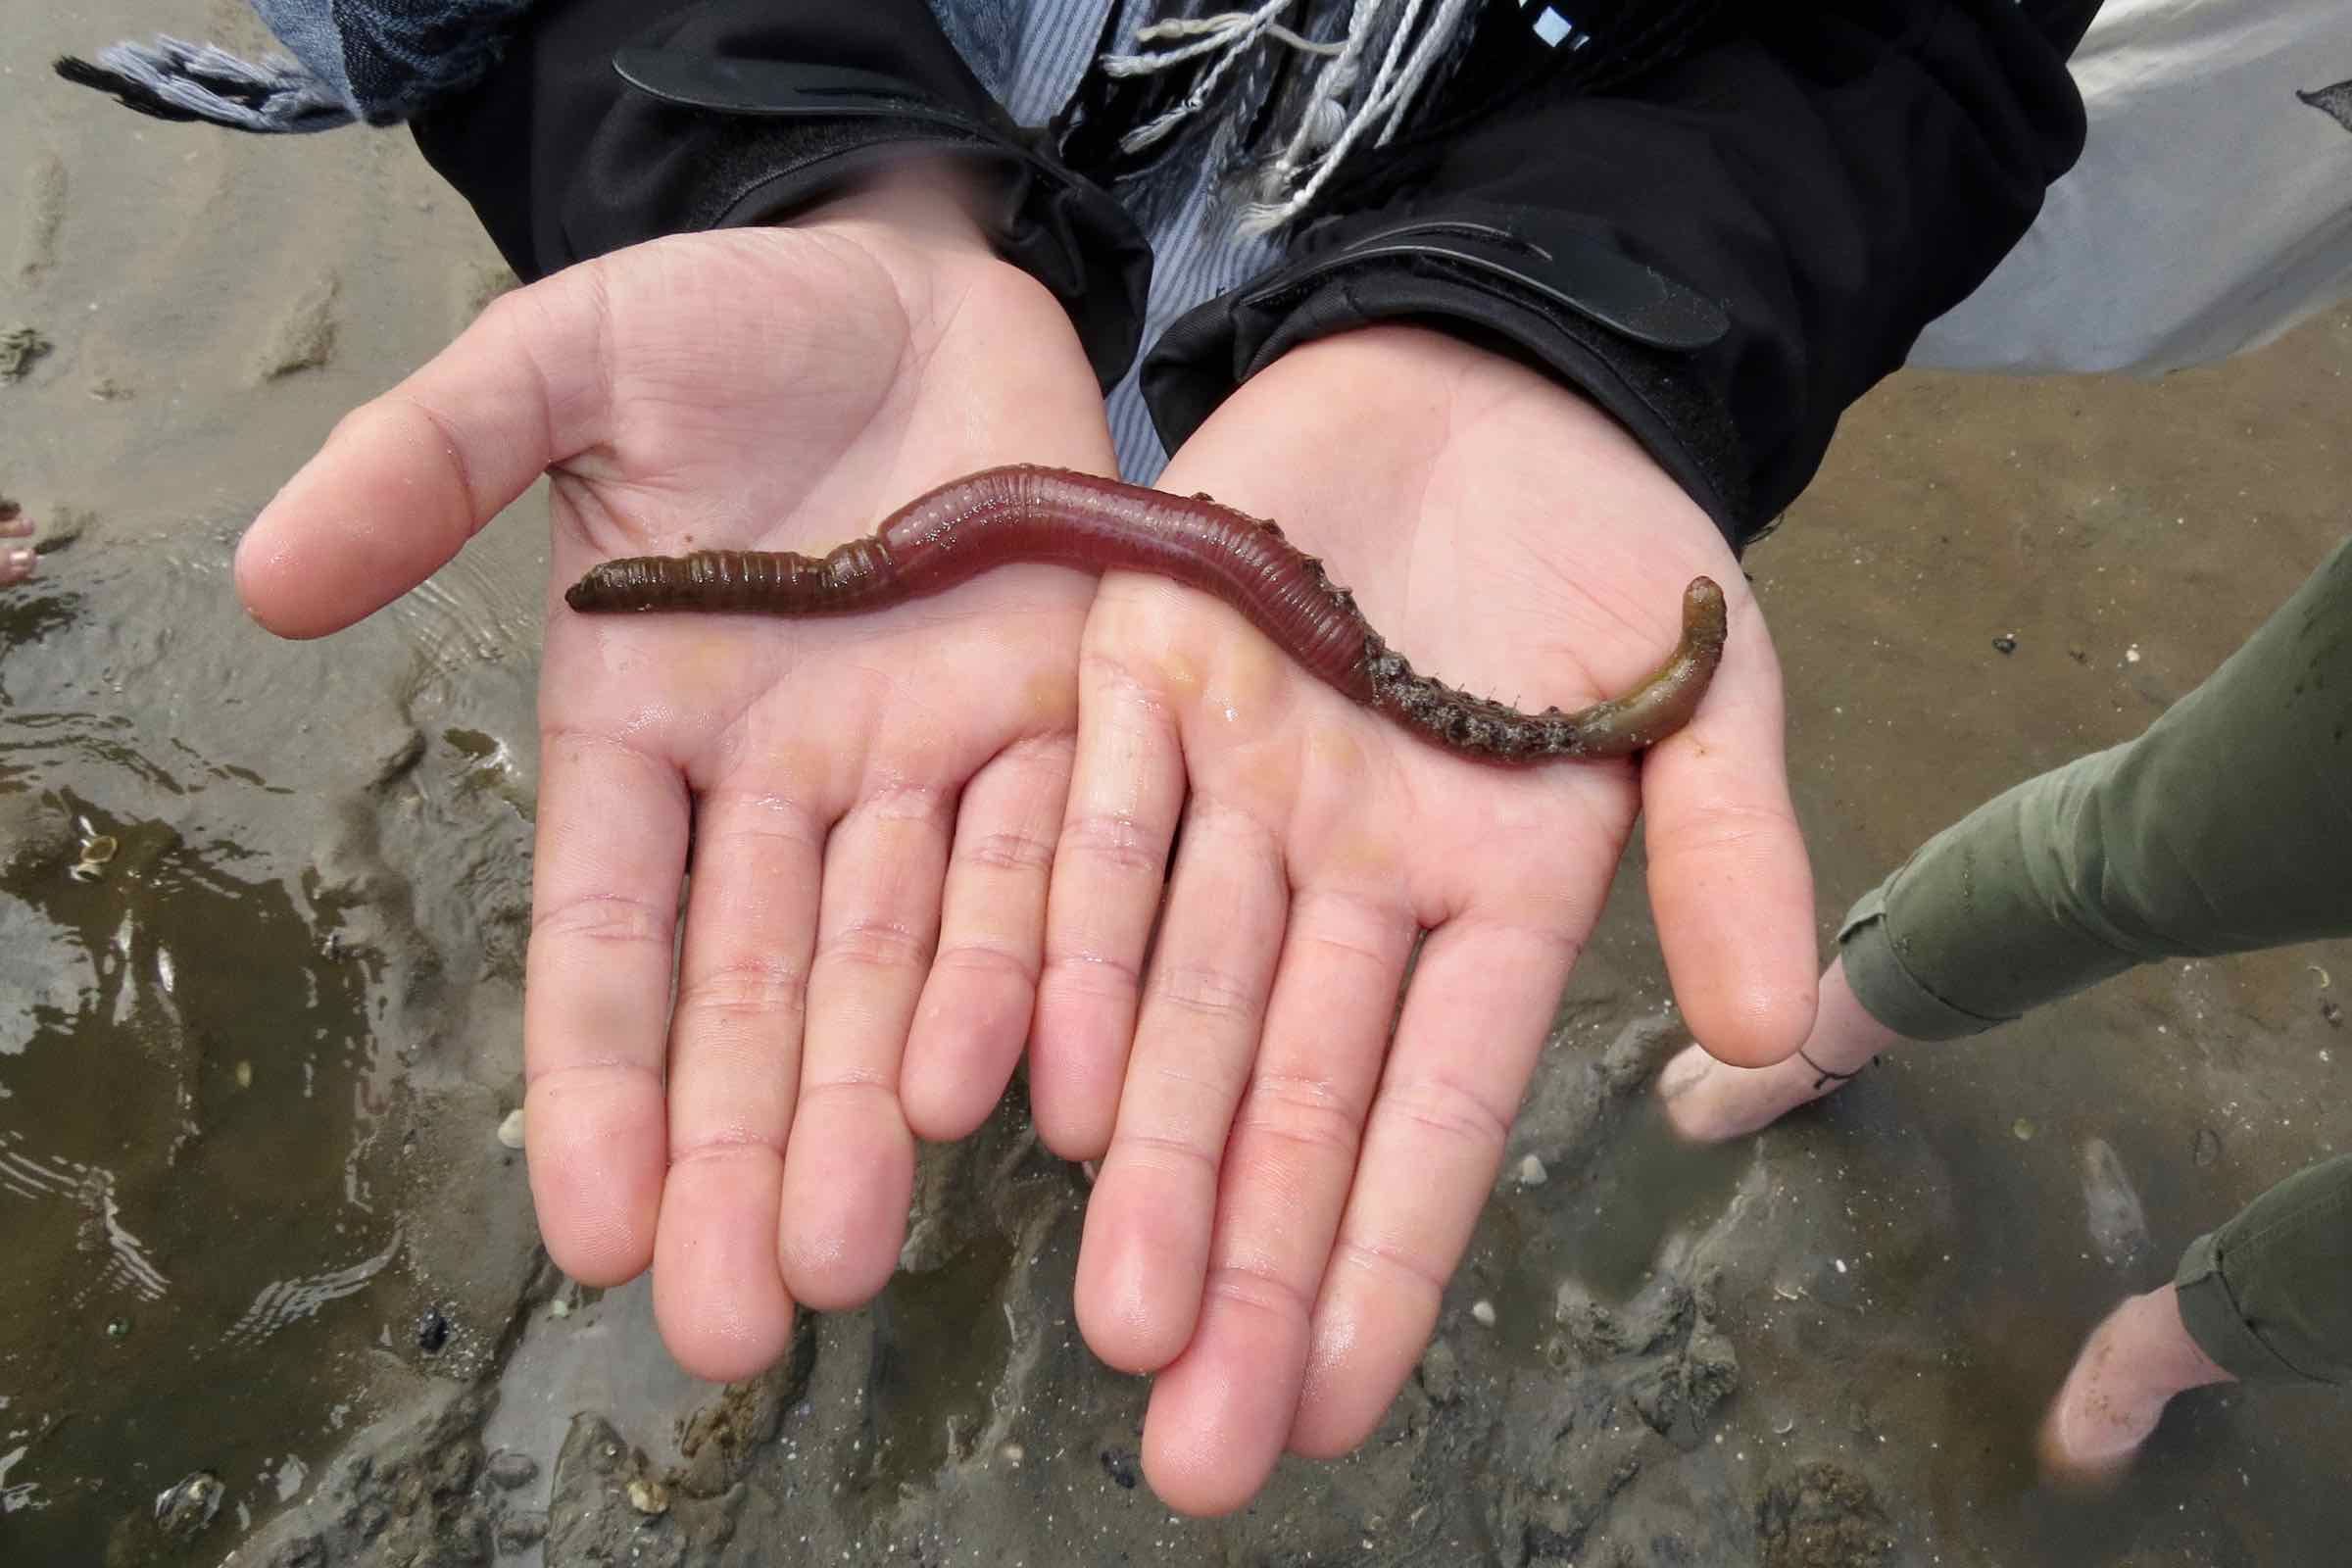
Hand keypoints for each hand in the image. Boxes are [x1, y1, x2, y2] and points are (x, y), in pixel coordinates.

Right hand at [235, 167, 1112, 1378]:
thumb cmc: (726, 322)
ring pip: (904, 961)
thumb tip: (264, 580)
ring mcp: (930, 762)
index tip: (592, 1228)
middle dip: (744, 1151)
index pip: (614, 934)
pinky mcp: (1064, 718)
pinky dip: (1037, 970)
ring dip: (877, 1103)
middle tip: (731, 1323)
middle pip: (763, 993)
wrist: (921, 272)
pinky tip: (1023, 1094)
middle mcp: (790, 781)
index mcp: (649, 723)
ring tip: (850, 1249)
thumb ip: (425, 458)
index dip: (599, 1079)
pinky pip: (1054, 861)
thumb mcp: (556, 363)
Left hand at [1031, 326, 1815, 1511]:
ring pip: (1173, 993)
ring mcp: (1237, 781)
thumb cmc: (1617, 543)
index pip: (1433, 1109)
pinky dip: (1054, 949)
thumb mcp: (1709, 692)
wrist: (1494, 370)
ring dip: (1139, 1151)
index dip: (1381, 1258)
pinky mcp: (1141, 673)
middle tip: (1187, 1442)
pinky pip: (1091, 825)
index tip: (1327, 1409)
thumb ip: (1731, 853)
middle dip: (1238, 1262)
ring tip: (1113, 1317)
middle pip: (1283, 1092)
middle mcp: (1347, 872)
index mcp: (1489, 893)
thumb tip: (1774, 1035)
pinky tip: (1021, 1089)